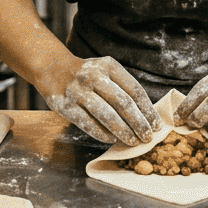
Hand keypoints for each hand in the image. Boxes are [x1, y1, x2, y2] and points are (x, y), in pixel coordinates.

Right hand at [42, 57, 160, 145]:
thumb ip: (121, 87)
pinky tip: (112, 139)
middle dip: (139, 123)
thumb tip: (144, 116)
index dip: (147, 110)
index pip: (134, 90)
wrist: (52, 67)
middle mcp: (94, 76)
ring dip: (123, 131)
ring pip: (107, 115)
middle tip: (147, 137)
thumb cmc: (86, 74)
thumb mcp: (105, 70)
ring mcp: (79, 91)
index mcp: (109, 66)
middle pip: (123, 103)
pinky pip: (88, 123)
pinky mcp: (66, 106)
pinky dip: (102, 134)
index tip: (156, 125)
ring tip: (133, 142)